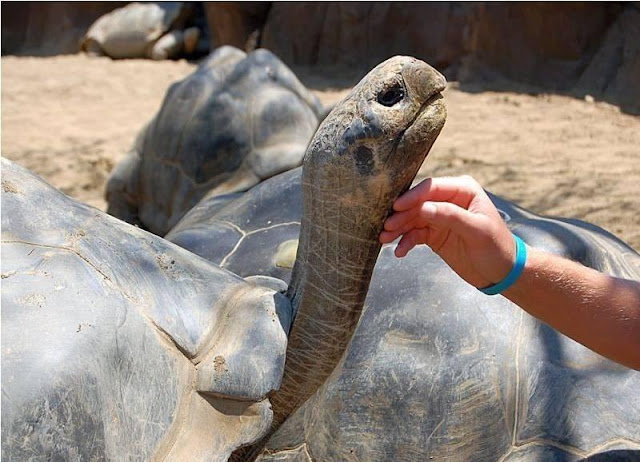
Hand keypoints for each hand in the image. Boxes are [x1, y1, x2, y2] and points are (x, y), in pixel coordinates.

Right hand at [380, 176, 515, 288]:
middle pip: (417, 203)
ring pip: (412, 219)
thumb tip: (422, 208)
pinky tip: (399, 252)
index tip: (397, 207)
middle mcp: (448, 200)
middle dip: (401, 215)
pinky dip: (405, 242)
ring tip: (385, 239)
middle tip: (386, 226)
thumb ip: (450, 216)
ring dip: (398, 229)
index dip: (413, 197)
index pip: (432, 188)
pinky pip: (414, 235)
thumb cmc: (497, 247)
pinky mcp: (434, 234)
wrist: (501, 273)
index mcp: (462, 190)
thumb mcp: (476, 230)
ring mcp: (439, 217)